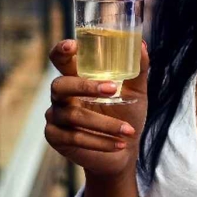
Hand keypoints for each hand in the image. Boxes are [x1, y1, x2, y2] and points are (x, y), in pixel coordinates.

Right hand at [45, 41, 149, 181]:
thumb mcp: (135, 92)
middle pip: (60, 85)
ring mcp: (55, 116)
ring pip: (74, 116)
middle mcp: (61, 95)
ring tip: (128, 130)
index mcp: (76, 78)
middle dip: (85, 86)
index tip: (72, 45)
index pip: (60, 59)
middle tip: (112, 89)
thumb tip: (141, 44)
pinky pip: (75, 138)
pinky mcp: (55, 137)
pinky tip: (120, 144)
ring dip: (105, 124)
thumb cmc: (125, 115)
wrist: (124, 152)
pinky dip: (100, 141)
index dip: (61, 51)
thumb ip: (137, 70)